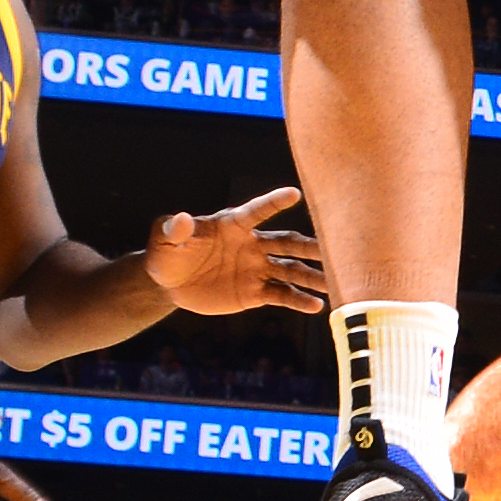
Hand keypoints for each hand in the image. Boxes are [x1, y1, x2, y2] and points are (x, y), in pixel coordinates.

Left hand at [146, 187, 326, 314]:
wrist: (171, 284)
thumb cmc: (167, 253)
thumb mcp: (164, 240)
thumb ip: (173, 229)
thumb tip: (181, 219)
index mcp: (233, 226)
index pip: (256, 212)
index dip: (273, 203)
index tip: (294, 194)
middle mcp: (252, 245)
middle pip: (287, 242)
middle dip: (310, 245)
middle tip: (336, 247)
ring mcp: (256, 269)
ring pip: (291, 270)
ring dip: (313, 275)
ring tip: (336, 282)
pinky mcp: (254, 292)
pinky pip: (281, 295)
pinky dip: (298, 301)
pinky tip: (317, 306)